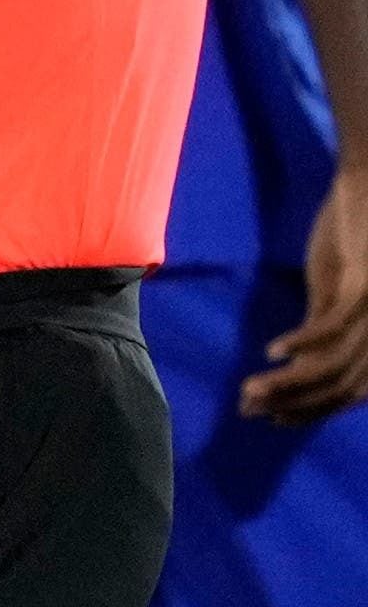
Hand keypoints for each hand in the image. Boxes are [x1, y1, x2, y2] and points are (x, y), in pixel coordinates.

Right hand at [246, 161, 367, 422]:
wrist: (367, 187)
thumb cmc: (353, 233)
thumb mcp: (334, 289)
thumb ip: (323, 325)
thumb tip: (296, 363)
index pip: (350, 391)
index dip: (312, 411)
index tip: (273, 419)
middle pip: (342, 385)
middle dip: (295, 404)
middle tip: (250, 409)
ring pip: (335, 364)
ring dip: (290, 382)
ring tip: (251, 388)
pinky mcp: (364, 287)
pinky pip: (331, 326)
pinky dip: (301, 342)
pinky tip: (271, 350)